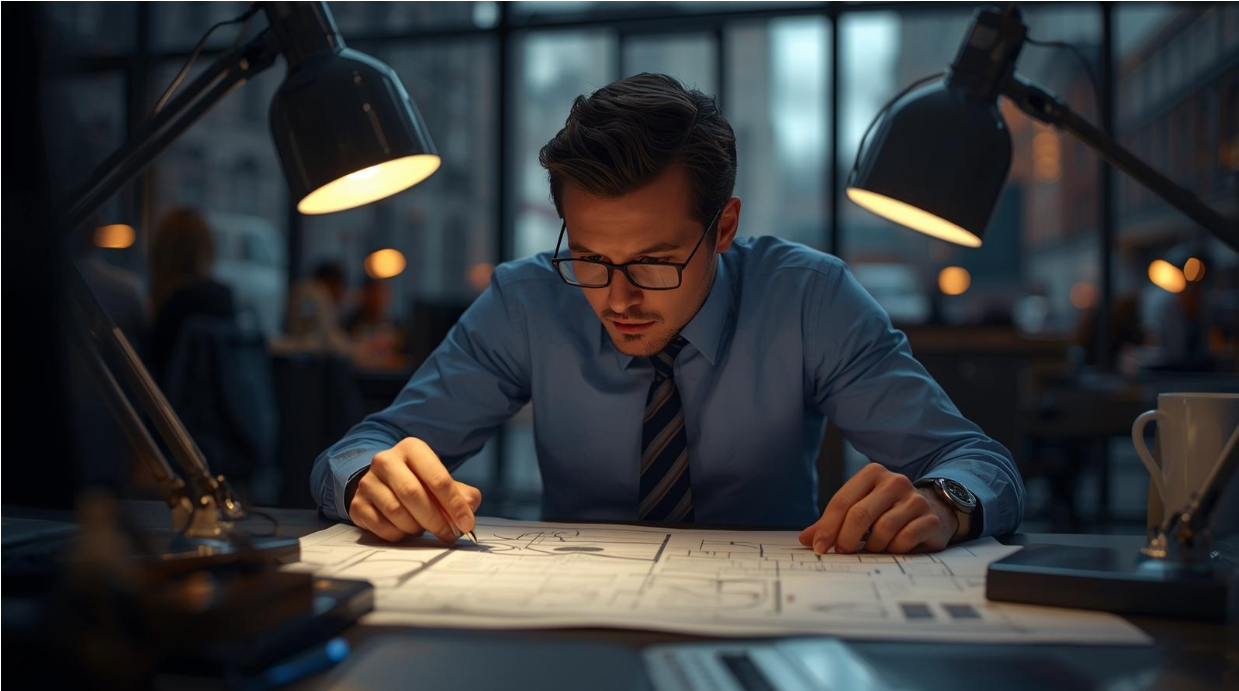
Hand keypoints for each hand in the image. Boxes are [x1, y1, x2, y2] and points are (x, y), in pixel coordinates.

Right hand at [347, 437, 481, 543]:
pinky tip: (405, 530)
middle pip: (413, 494)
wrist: (382, 483)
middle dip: (436, 519)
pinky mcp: (357, 504)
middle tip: (449, 534)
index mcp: (412, 449)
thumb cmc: (417, 481)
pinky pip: (382, 527)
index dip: (454, 504)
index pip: (437, 477)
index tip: (466, 523)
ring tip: (424, 527)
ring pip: (396, 512)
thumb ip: (460, 493)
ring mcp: (368, 482)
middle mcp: (386, 460)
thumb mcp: (439, 480)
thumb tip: (469, 507)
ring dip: (416, 527)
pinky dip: (399, 534)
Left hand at [798, 463, 956, 553]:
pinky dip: (894, 549)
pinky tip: (893, 548)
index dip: (827, 527)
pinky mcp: (930, 519)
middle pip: (860, 514)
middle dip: (846, 538)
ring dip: (873, 545)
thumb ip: (831, 523)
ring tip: (873, 548)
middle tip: (842, 552)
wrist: (933, 512)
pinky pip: (904, 539)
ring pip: (883, 529)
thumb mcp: (859, 511)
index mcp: (872, 473)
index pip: (842, 501)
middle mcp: (895, 481)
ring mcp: (915, 499)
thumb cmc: (887, 512)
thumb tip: (806, 539)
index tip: (819, 548)